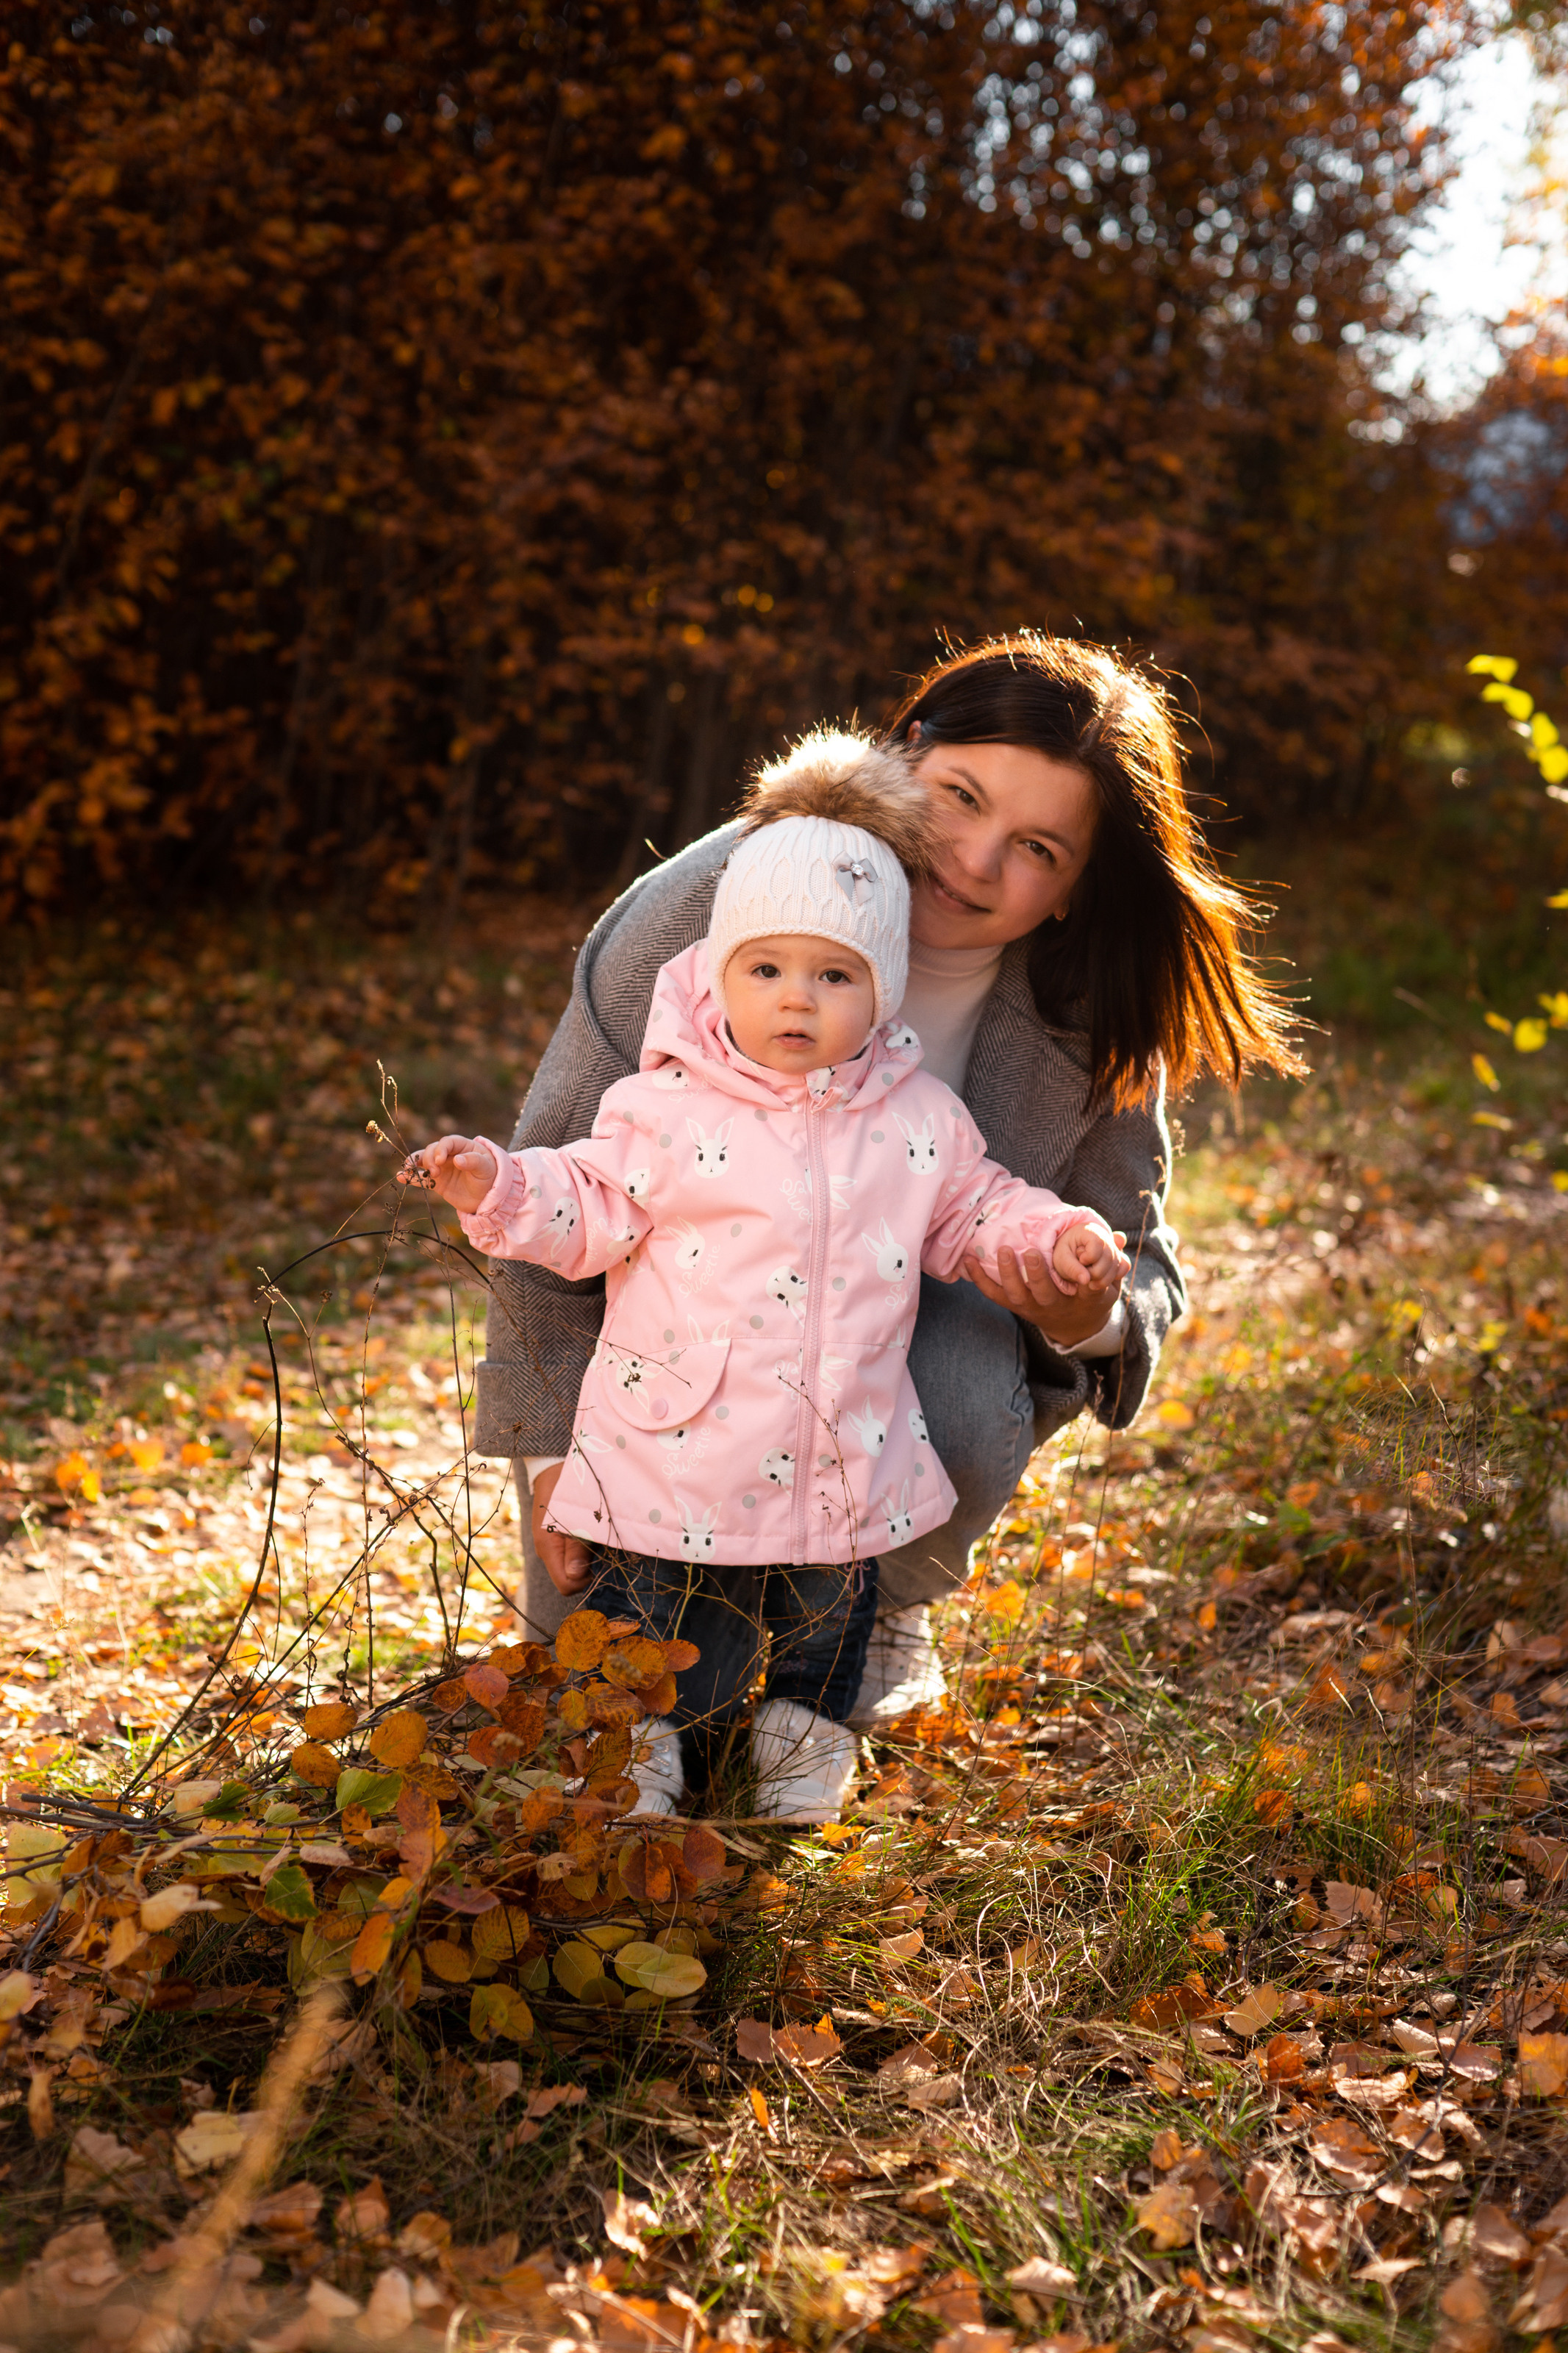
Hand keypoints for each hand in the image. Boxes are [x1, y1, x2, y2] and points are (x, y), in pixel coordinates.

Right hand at [397, 1134, 497, 1215]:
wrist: (489, 1197)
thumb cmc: (490, 1176)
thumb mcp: (485, 1168)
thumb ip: (473, 1162)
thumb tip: (457, 1160)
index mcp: (462, 1146)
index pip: (447, 1142)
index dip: (441, 1149)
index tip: (440, 1161)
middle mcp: (449, 1155)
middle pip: (432, 1150)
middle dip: (429, 1160)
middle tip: (435, 1173)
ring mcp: (441, 1168)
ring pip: (422, 1161)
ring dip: (414, 1163)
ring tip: (408, 1170)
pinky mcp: (436, 1182)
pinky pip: (421, 1178)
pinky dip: (410, 1177)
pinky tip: (400, 1177)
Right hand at [532, 1461, 592, 1596]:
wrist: (552, 1467)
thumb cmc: (565, 1487)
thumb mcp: (574, 1517)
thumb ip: (576, 1547)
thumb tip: (576, 1576)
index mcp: (547, 1548)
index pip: (566, 1585)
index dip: (585, 1580)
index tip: (600, 1562)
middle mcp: (547, 1551)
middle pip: (570, 1578)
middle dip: (588, 1569)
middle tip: (603, 1546)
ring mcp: (551, 1546)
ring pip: (572, 1567)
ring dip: (588, 1557)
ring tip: (599, 1536)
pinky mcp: (557, 1539)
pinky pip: (571, 1555)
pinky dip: (584, 1549)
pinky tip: (593, 1533)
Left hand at [960, 1241, 1123, 1347]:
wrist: (1073, 1325)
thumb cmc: (1090, 1297)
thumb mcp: (1106, 1285)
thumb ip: (1112, 1262)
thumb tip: (1120, 1238)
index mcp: (1075, 1301)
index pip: (1081, 1292)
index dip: (1082, 1281)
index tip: (1082, 1269)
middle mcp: (1050, 1307)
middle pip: (1041, 1294)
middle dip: (1036, 1274)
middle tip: (1032, 1252)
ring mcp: (1029, 1307)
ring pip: (1014, 1295)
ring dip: (1007, 1274)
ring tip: (1003, 1251)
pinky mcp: (1013, 1304)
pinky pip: (993, 1294)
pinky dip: (979, 1279)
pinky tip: (968, 1259)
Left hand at [1052, 1220, 1131, 1295]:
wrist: (1069, 1261)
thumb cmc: (1063, 1258)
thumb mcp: (1061, 1262)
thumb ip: (1072, 1269)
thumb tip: (1086, 1280)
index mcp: (1087, 1231)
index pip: (1096, 1244)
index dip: (1088, 1258)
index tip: (1080, 1261)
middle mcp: (1104, 1236)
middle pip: (1108, 1257)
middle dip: (1095, 1273)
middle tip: (1083, 1276)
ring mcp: (1113, 1246)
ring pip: (1117, 1264)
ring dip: (1104, 1279)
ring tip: (1089, 1281)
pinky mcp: (1119, 1256)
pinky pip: (1124, 1266)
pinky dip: (1114, 1277)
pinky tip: (1100, 1279)